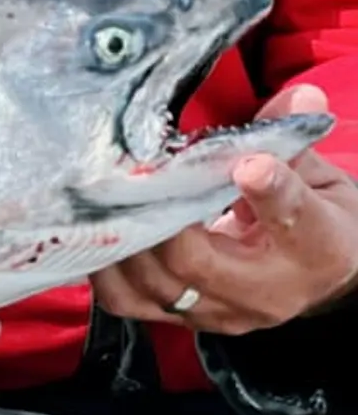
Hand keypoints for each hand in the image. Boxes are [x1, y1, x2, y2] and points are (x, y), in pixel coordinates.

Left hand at [95, 85, 357, 333]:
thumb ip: (293, 137)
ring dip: (121, 241)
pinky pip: (128, 301)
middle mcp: (266, 292)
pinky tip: (92, 230)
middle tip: (128, 176)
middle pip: (198, 263)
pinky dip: (104, 268)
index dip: (270, 191)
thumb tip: (301, 96)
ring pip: (154, 286)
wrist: (322, 274)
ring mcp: (221, 313)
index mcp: (316, 248)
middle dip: (155, 218)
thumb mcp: (320, 178)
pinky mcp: (185, 318)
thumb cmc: (317, 218)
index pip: (293, 220)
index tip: (249, 164)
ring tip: (98, 199)